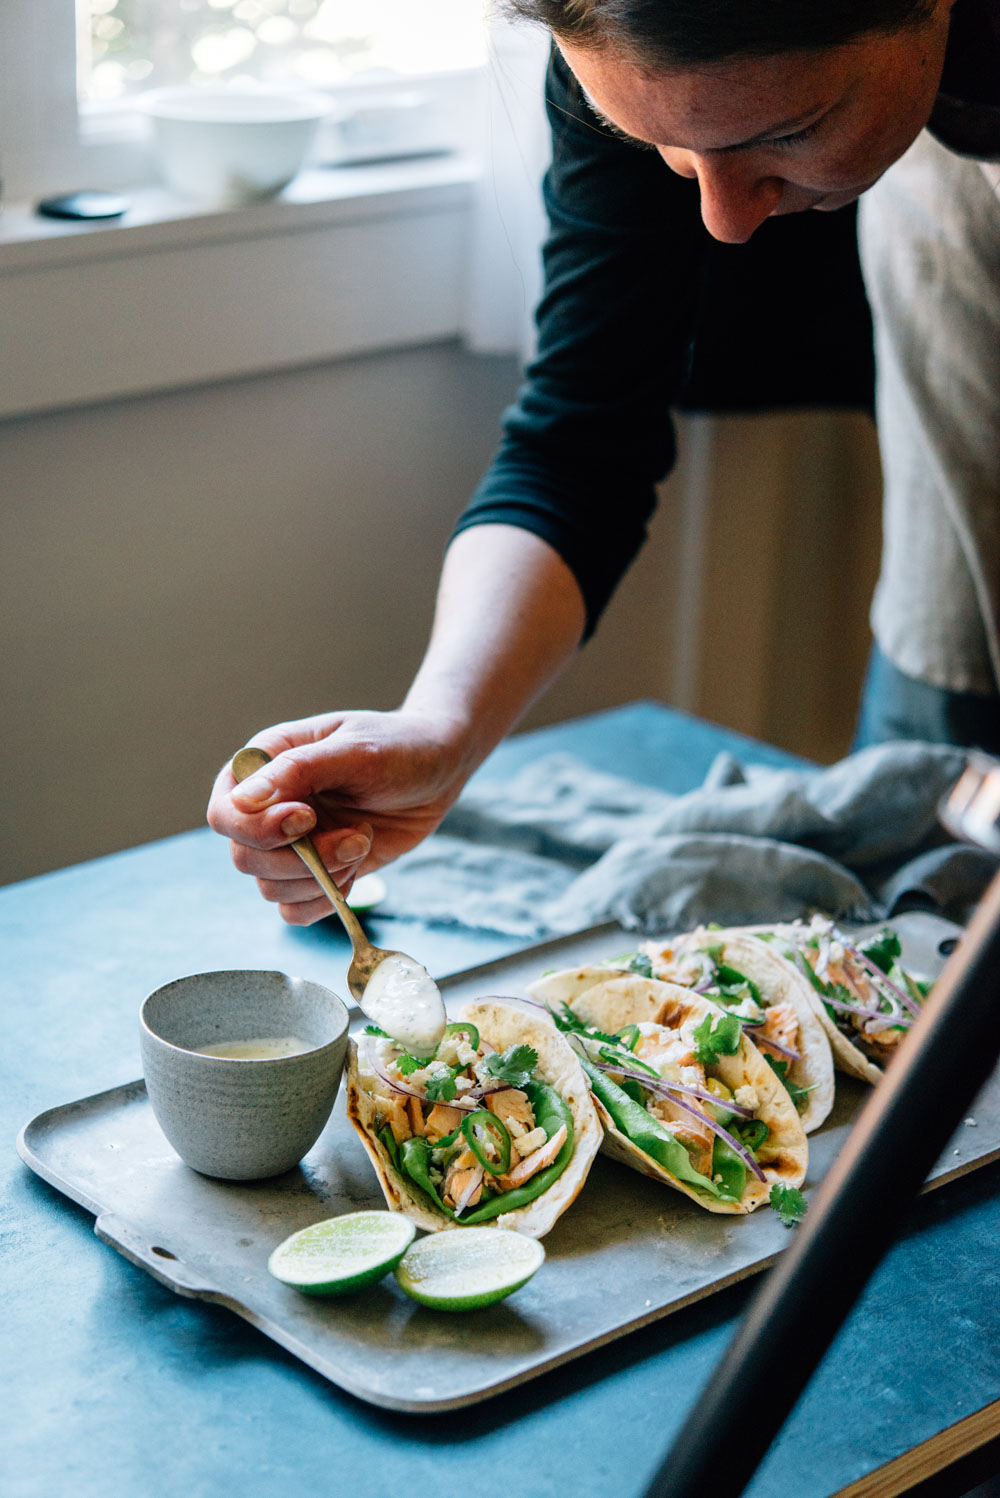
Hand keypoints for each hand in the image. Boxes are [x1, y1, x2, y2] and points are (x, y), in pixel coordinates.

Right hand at [207, 708, 468, 924]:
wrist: (438, 769)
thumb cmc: (398, 747)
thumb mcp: (354, 750)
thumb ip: (299, 770)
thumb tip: (243, 800)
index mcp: (264, 765)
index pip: (225, 813)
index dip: (257, 828)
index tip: (308, 819)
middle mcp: (268, 807)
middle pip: (245, 857)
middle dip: (303, 859)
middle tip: (356, 836)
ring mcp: (290, 843)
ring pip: (270, 888)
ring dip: (322, 877)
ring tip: (362, 841)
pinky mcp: (316, 870)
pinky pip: (295, 909)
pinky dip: (326, 898)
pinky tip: (357, 868)